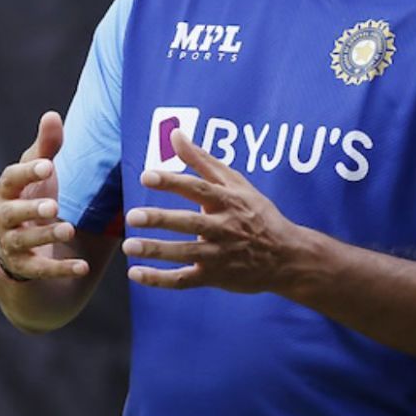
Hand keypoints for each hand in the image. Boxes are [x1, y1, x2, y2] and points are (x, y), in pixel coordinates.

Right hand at [0, 112, 89, 280]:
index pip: (10, 179)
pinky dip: (60, 269)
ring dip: (46, 236)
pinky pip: (40, 270)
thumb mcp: (38, 174)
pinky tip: (82, 267)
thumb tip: (52, 115)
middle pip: (10, 214)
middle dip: (31, 209)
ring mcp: (11, 245)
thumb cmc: (31, 198)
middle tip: (54, 206)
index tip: (47, 165)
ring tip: (69, 229)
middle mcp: (3, 218)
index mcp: (6, 191)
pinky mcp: (24, 268)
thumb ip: (46, 147)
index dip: (27, 172)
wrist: (18, 248)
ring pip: (24, 242)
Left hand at [121, 128, 310, 293]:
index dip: (172, 182)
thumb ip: (203, 160)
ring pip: (185, 253)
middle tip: (133, 216)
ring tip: (129, 246)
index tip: (147, 176)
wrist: (287, 257)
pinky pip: (184, 280)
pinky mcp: (214, 277)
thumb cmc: (258, 215)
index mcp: (228, 202)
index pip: (198, 189)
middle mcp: (223, 228)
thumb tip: (175, 134)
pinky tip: (136, 273)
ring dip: (156, 250)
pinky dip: (160, 280)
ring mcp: (219, 255)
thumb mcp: (237, 184)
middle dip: (161, 220)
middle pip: (189, 223)